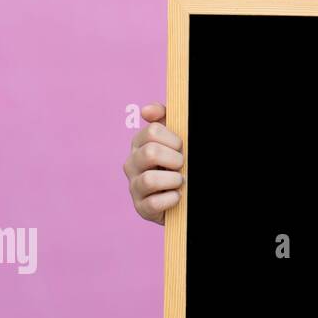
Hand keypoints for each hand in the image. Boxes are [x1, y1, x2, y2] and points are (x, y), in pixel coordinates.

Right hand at [123, 103, 183, 225]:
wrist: (185, 194)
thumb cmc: (179, 162)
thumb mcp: (176, 139)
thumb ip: (165, 117)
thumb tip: (147, 109)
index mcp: (140, 143)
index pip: (153, 131)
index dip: (174, 139)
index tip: (180, 146)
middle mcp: (132, 164)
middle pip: (150, 153)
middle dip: (174, 159)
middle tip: (181, 165)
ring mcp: (134, 187)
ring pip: (149, 180)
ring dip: (173, 180)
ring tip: (180, 182)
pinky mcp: (141, 208)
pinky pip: (154, 203)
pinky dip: (171, 199)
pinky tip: (177, 197)